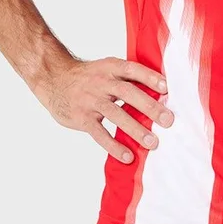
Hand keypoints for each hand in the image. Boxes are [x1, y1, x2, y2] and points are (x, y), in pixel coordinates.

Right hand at [36, 55, 173, 163]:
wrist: (54, 79)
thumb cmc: (89, 77)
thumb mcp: (106, 68)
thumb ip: (128, 78)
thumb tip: (160, 92)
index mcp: (110, 67)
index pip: (132, 69)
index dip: (149, 77)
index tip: (166, 88)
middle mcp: (101, 82)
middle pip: (128, 93)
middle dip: (149, 106)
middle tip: (168, 120)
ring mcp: (90, 100)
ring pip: (115, 114)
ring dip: (136, 129)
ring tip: (153, 142)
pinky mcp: (82, 118)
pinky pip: (99, 133)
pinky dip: (114, 146)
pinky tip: (128, 156)